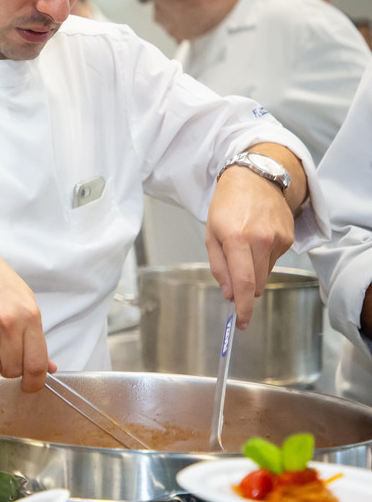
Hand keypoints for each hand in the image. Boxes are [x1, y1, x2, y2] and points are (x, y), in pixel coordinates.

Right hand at [0, 236, 55, 391]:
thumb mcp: (23, 301)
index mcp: (29, 315)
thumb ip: (35, 336)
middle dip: (7, 368)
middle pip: (12, 370)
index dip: (35, 382)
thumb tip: (49, 368)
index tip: (29, 386)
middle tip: (2, 354)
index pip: (37, 364)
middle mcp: (8, 321)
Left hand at [206, 166, 294, 328]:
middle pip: (256, 283)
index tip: (241, 322)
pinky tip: (257, 240)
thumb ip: (219, 267)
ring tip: (244, 246)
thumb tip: (229, 293)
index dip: (243, 307)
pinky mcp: (289, 239)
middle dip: (245, 289)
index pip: (244, 282)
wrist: (255, 179)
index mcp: (236, 238)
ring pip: (265, 274)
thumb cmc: (227, 205)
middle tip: (235, 280)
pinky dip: (263, 258)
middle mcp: (260, 240)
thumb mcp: (211, 234)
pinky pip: (273, 261)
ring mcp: (278, 239)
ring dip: (253, 270)